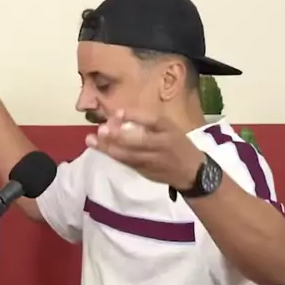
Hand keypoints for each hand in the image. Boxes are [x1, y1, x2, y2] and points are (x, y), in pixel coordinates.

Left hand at [85, 110, 203, 189]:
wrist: (192, 173)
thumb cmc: (179, 145)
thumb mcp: (169, 128)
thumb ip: (147, 122)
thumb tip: (119, 115)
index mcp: (169, 130)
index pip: (153, 120)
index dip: (134, 116)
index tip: (117, 111)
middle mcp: (161, 144)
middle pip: (139, 140)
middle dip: (118, 135)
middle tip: (101, 129)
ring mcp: (153, 160)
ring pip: (129, 155)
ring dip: (109, 147)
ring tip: (92, 139)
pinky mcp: (146, 172)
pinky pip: (127, 163)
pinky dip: (112, 155)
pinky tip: (99, 148)